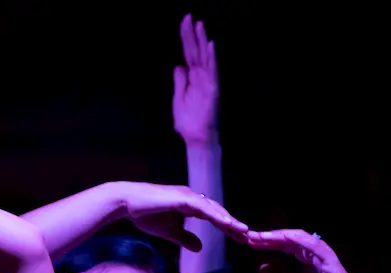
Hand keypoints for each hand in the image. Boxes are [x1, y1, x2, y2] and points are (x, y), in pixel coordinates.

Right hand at [119, 182, 246, 250]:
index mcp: (191, 205)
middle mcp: (193, 198)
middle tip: (248, 237)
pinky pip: (203, 208)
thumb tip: (200, 248)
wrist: (127, 204)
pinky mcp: (182, 198)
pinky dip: (215, 215)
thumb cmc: (145, 215)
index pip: (214, 217)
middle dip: (233, 225)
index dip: (227, 228)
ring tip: (242, 231)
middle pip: (218, 212)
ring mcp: (188, 196)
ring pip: (214, 209)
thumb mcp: (169, 232)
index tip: (240, 239)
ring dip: (229, 220)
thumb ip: (185, 238)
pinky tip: (226, 223)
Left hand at [172, 15, 218, 147]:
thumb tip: (178, 66)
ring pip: (205, 57)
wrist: (195, 138)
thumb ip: (179, 82)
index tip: (184, 22)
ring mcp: (207, 82)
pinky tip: (211, 46)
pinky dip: (212, 59)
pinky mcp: (212, 90)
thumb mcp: (177, 99)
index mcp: (190, 78)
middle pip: (195, 51)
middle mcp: (200, 77)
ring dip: (203, 41)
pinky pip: (213, 72)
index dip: (186, 38)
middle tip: (189, 17)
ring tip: (200, 25)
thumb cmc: (187, 122)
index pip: (188, 53)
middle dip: (192, 34)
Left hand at [248, 229, 368, 272]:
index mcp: (305, 254)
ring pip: (298, 238)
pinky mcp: (328, 257)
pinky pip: (313, 245)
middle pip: (288, 238)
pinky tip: (284, 237)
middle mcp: (313, 249)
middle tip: (252, 236)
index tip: (251, 242)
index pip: (284, 244)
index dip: (268, 242)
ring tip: (263, 237)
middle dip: (270, 236)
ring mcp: (321, 251)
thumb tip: (261, 268)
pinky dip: (299, 240)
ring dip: (280, 236)